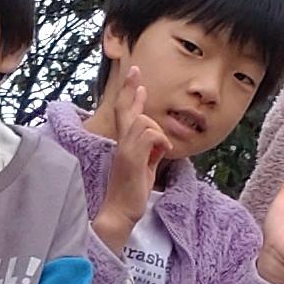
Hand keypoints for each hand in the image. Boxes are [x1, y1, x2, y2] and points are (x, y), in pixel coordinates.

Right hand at [104, 65, 172, 196]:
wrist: (119, 213)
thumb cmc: (132, 193)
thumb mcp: (145, 168)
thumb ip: (150, 153)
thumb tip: (161, 143)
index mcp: (123, 144)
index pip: (124, 114)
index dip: (129, 94)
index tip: (136, 79)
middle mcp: (120, 143)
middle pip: (125, 109)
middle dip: (130, 88)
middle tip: (135, 70)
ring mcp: (124, 149)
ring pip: (144, 122)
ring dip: (159, 133)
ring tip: (162, 152)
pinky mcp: (130, 158)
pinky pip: (149, 135)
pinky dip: (161, 141)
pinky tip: (164, 154)